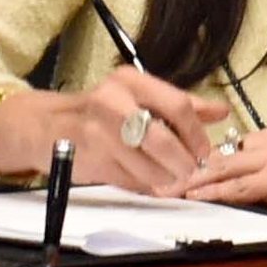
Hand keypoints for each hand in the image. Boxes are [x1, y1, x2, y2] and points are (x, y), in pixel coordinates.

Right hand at [0, 67, 227, 192]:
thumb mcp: (138, 95)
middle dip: (183, 161)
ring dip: (166, 179)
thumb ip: (180, 104)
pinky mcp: (88, 160)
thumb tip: (221, 111)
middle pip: (162, 138)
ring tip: (174, 180)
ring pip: (145, 165)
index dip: (196, 133)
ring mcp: (97, 133)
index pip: (178, 106)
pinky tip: (152, 184)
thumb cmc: (101, 110)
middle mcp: (112, 102)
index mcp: (130, 81)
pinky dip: (145, 185)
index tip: (205, 150)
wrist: (45, 126)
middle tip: (193, 171)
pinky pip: (127, 179)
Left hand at [165, 128, 266, 212]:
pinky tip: (198, 197)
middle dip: (189, 171)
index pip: (221, 147)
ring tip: (174, 191)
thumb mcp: (256, 181)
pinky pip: (241, 186)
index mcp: (265, 137)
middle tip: (162, 184)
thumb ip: (232, 175)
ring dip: (198, 183)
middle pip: (222, 156)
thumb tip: (189, 180)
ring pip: (229, 169)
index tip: (168, 171)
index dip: (193, 160)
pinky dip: (217, 193)